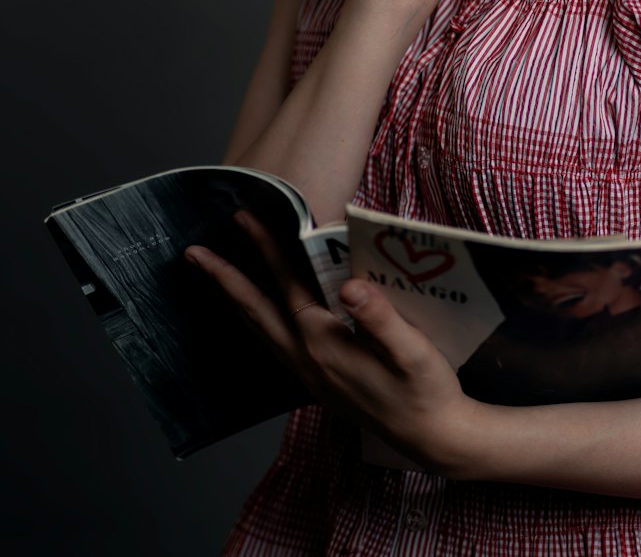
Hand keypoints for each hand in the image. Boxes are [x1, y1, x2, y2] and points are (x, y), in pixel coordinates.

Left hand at [185, 212, 480, 474]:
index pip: (287, 285)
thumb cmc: (425, 389)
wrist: (431, 437)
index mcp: (325, 343)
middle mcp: (306, 359)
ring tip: (213, 277)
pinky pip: (272, 343)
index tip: (243, 218)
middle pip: (255, 310)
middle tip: (194, 254)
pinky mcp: (317, 381)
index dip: (265, 249)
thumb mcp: (412, 351)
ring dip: (234, 300)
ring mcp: (308, 374)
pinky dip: (255, 320)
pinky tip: (257, 314)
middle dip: (224, 279)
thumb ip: (380, 317)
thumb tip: (349, 285)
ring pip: (259, 330)